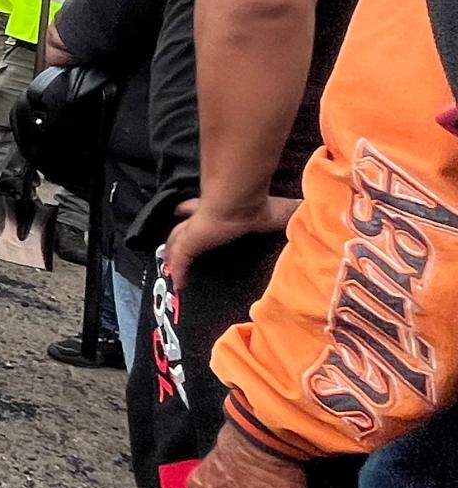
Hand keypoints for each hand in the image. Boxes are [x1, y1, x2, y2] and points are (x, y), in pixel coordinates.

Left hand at [165, 193, 300, 288]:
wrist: (239, 204)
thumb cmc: (260, 208)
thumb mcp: (284, 213)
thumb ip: (296, 215)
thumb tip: (315, 215)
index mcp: (222, 210)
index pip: (202, 210)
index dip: (192, 209)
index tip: (183, 210)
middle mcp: (205, 218)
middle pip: (186, 226)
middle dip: (180, 233)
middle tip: (176, 244)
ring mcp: (195, 229)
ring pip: (178, 241)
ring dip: (174, 252)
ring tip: (171, 266)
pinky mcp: (190, 241)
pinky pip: (180, 259)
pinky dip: (178, 270)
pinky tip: (178, 283)